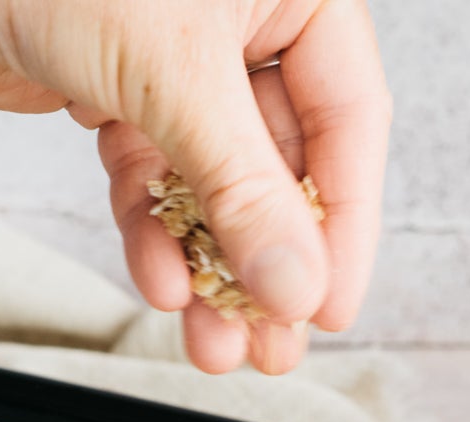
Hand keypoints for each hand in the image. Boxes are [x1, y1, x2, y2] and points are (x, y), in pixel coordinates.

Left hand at [0, 0, 390, 373]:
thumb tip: (295, 283)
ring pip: (218, 185)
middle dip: (271, 262)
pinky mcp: (120, 96)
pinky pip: (156, 181)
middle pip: (283, 164)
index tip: (328, 305)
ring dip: (214, 268)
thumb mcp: (176, 76)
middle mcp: (245, 24)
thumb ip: (244, 188)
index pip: (349, 121)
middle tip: (274, 342)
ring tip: (217, 340)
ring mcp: (180, 64)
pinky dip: (157, 235)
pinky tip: (163, 282)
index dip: (343, 224)